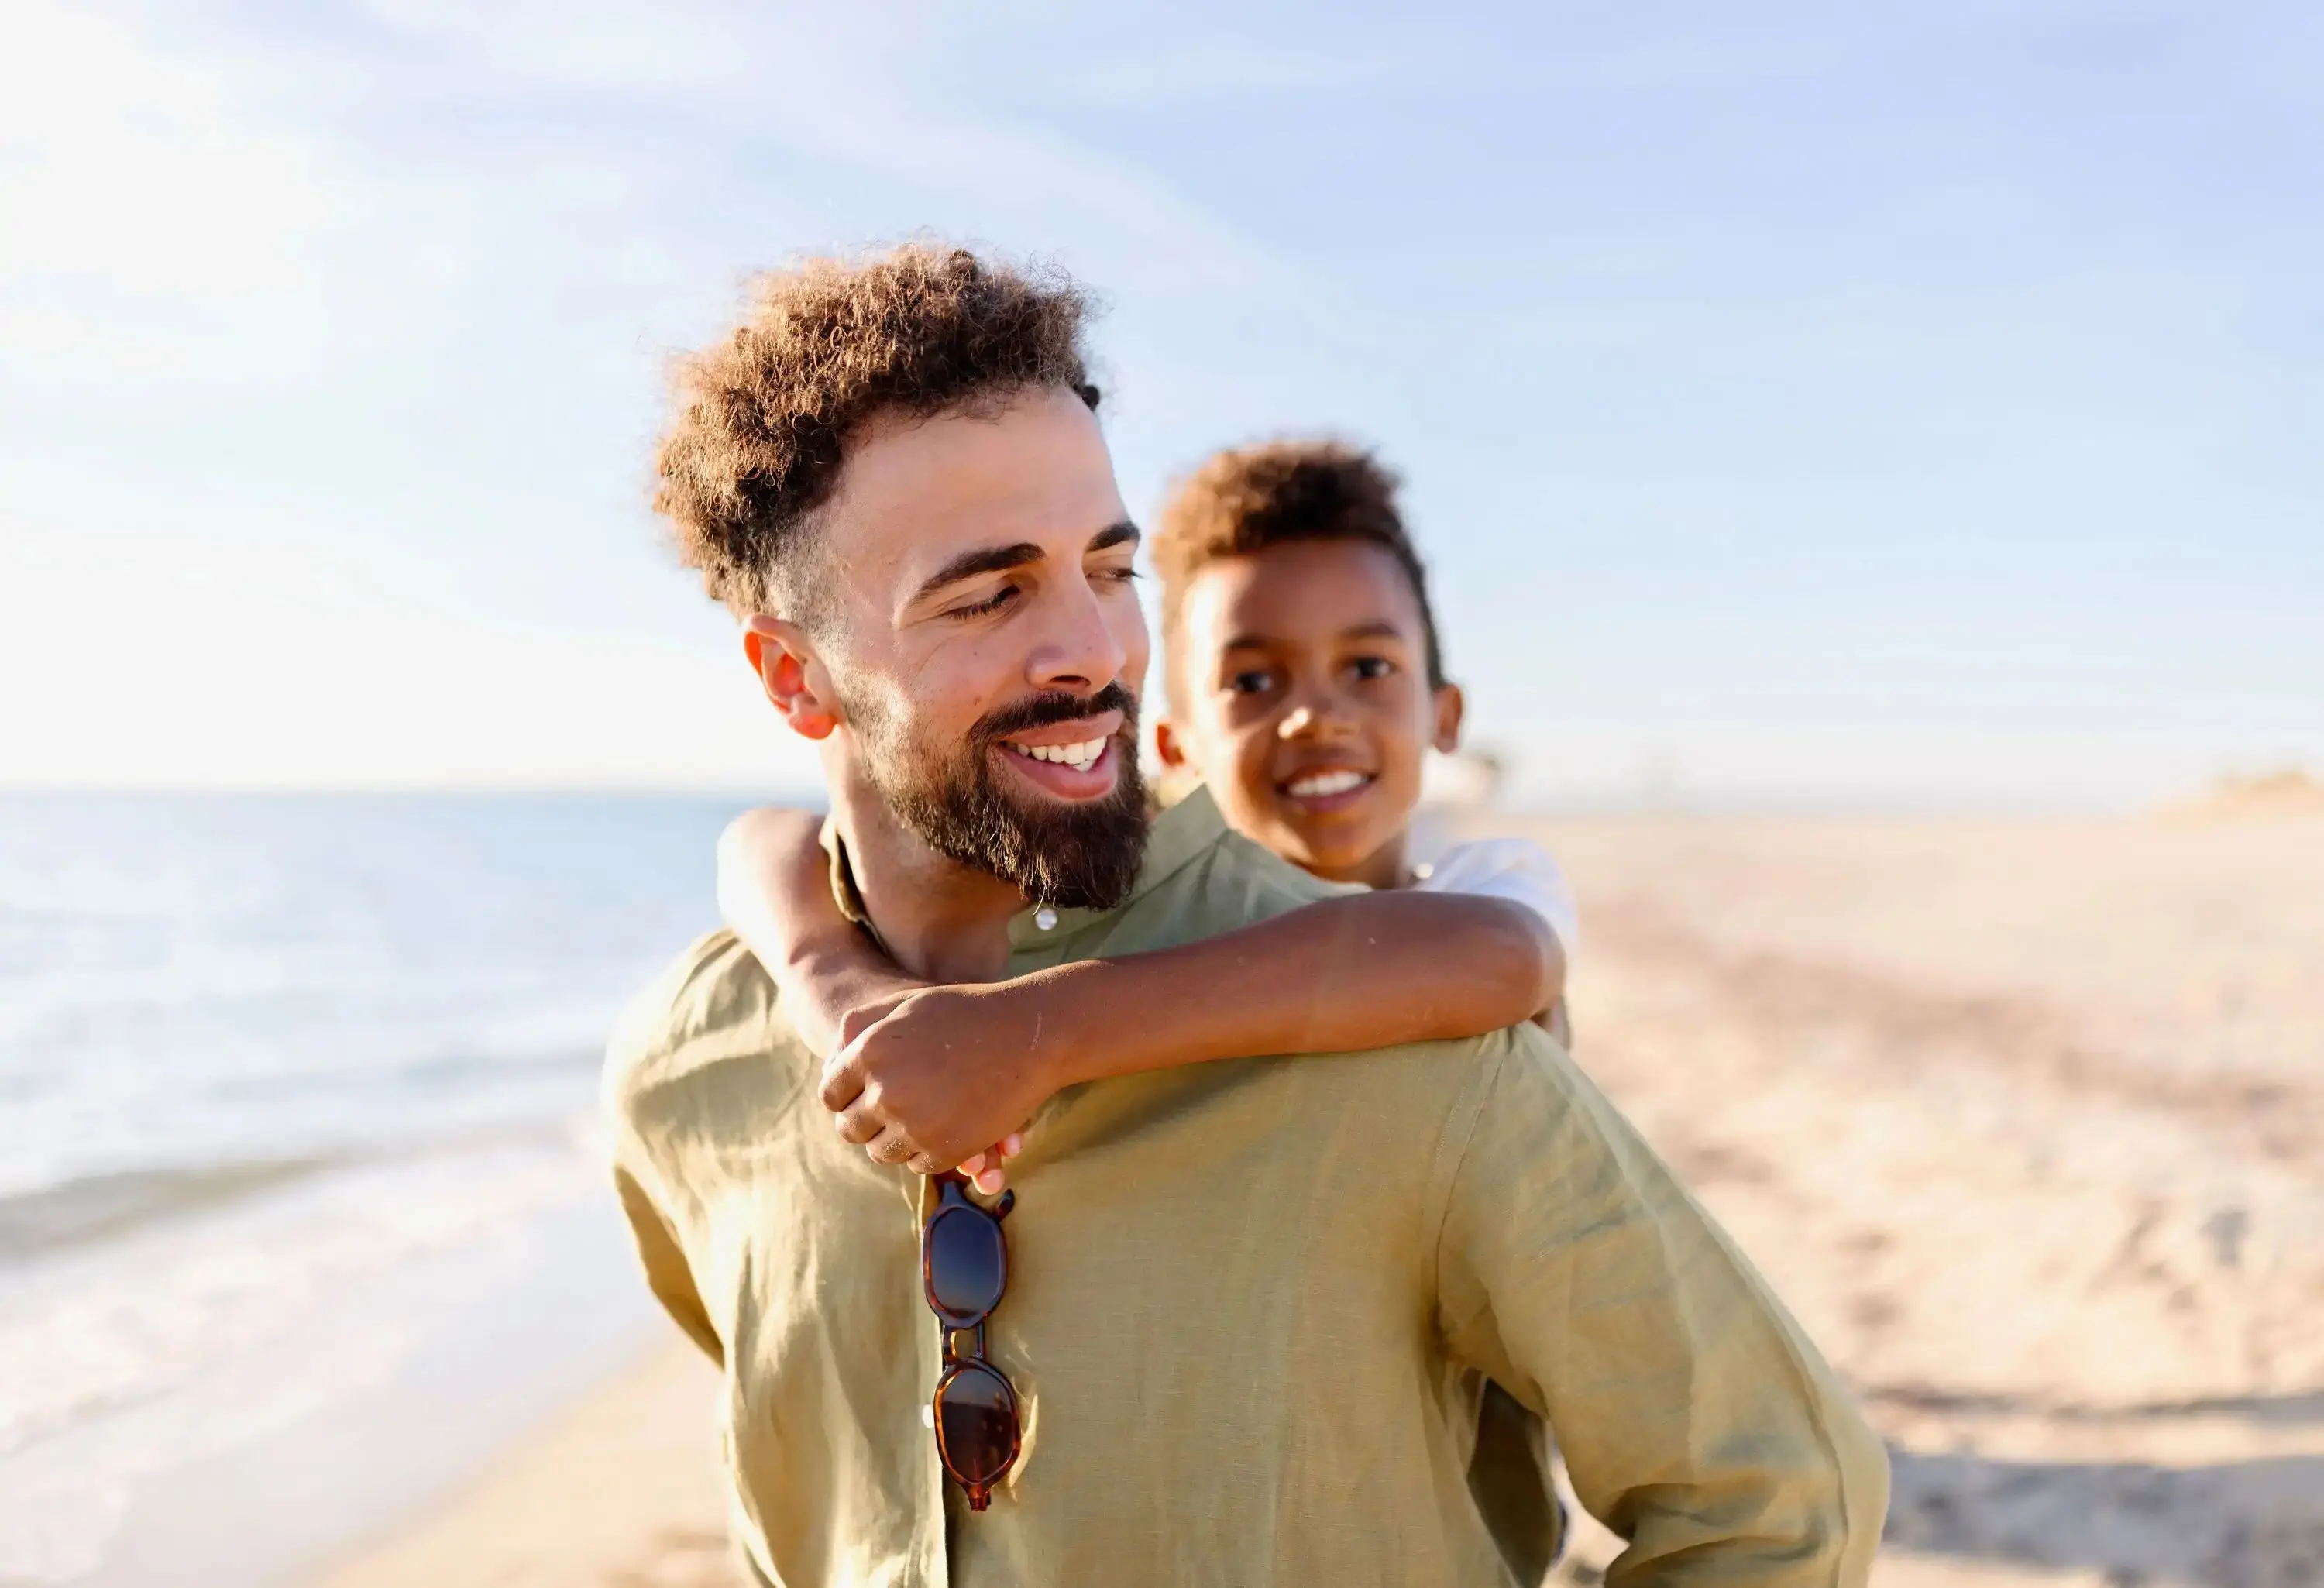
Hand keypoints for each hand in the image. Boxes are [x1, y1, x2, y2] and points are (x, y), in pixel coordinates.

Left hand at [820, 983, 1064, 1188]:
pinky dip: (925, 1151)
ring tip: (915, 1118)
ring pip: (881, 1152)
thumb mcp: (906, 1004)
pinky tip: (943, 1124)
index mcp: (870, 1052)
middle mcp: (885, 1092)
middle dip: (865, 1121)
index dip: (845, 1096)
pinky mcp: (945, 1150)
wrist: (1030, 1035)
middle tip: (888, 1110)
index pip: (831, 1095)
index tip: (862, 1094)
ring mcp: (915, 1125)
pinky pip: (917, 1165)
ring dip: (893, 1139)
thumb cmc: (966, 1013)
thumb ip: (861, 1027)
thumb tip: (831, 1065)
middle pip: (850, 1129)